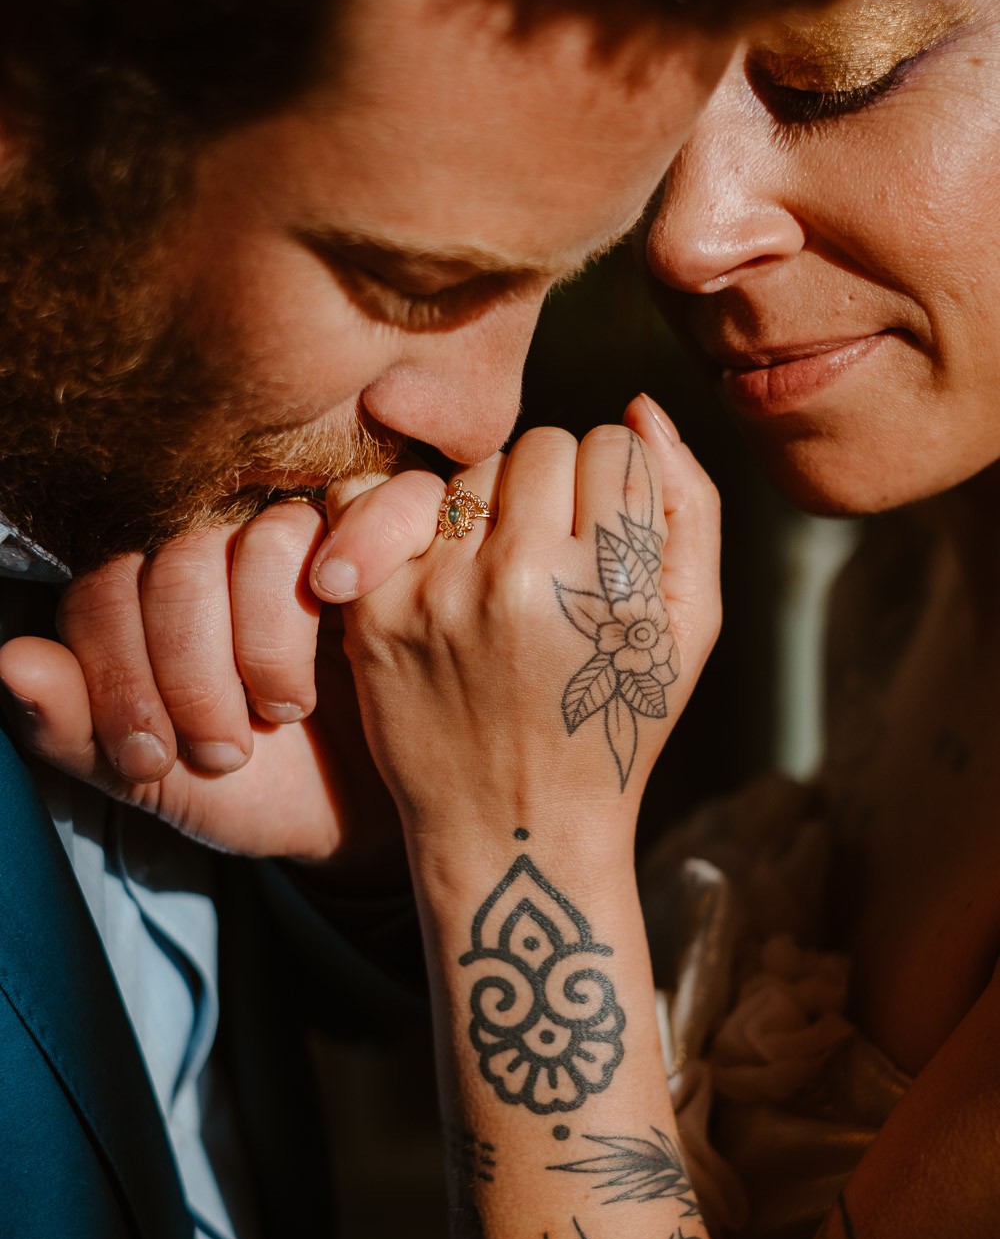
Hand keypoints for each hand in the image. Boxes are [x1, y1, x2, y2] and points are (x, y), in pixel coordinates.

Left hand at [0, 498, 400, 868]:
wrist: (369, 818)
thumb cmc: (260, 788)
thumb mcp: (158, 780)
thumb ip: (77, 728)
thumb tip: (12, 660)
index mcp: (153, 589)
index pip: (108, 588)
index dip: (118, 674)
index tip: (151, 759)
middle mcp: (226, 542)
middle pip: (181, 563)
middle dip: (191, 674)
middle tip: (223, 752)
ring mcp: (313, 532)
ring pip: (267, 540)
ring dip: (268, 641)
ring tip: (286, 710)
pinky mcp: (401, 534)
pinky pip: (383, 502)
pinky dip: (367, 539)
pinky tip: (345, 602)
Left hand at [341, 394, 720, 845]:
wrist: (515, 832)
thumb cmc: (614, 729)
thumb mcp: (690, 634)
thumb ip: (688, 511)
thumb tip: (640, 406)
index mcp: (609, 584)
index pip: (612, 445)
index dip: (615, 490)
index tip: (606, 542)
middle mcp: (519, 579)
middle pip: (541, 445)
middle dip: (555, 490)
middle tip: (555, 556)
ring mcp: (438, 595)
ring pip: (468, 472)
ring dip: (488, 507)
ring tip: (499, 577)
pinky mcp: (374, 614)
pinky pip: (381, 502)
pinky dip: (408, 521)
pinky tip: (435, 567)